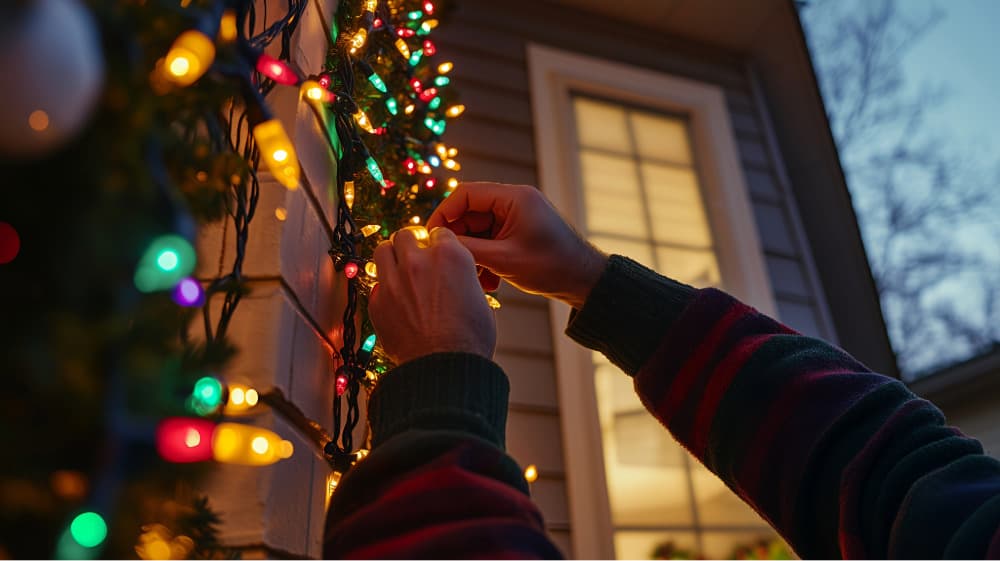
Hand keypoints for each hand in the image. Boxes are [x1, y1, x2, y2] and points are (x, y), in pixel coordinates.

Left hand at [369, 225, 496, 364]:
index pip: (439, 232)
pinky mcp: (377, 302)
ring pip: (382, 250)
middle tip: (416, 259)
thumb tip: (454, 278)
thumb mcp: (479, 299)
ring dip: (391, 257)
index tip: (439, 253)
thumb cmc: (470, 339)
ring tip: (400, 271)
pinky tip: (396, 301)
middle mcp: (418, 261)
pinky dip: (385, 288)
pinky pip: (376, 284)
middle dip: (411, 245)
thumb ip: (462, 278)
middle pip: (405, 235)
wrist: (444, 369)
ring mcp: (393, 280)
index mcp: (450, 256)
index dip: (440, 243)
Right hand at [427, 182, 607, 308]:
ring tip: (477, 280)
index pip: (465, 194)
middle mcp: (515, 201)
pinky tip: (491, 283)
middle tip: (454, 265)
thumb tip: (439, 244)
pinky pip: (492, 240)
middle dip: (460, 241)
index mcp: (514, 198)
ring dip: (474, 255)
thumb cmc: (551, 267)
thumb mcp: (504, 260)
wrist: (585, 282)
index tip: (432, 239)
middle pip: (470, 213)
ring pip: (479, 230)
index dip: (444, 214)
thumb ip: (469, 249)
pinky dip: (487, 260)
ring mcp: (518, 217)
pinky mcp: (520, 232)